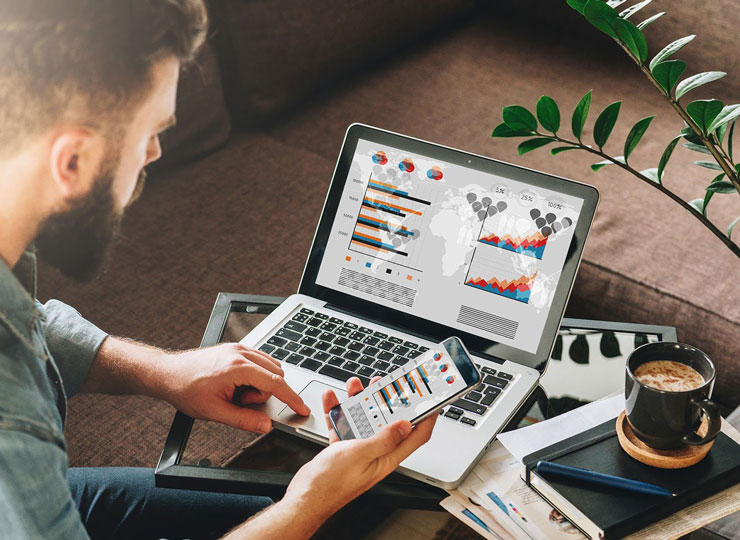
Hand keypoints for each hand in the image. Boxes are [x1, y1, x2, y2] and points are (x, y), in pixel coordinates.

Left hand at [158, 343, 309, 432]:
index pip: (275, 383)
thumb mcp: (214, 412)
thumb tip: (266, 425)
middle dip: (264, 393)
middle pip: (275, 375)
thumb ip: (244, 420)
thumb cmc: (186, 390)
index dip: (292, 398)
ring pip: (270, 367)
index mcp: (237, 368)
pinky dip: (257, 375)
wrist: (167, 373)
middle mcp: (241, 353)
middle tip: (240, 401)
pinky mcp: (236, 348)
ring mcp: (239, 348)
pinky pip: (260, 360)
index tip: (302, 408)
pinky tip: (237, 384)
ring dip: (260, 384)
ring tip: (235, 393)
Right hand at [282, 376, 435, 520]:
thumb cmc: (332, 484)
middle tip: (383, 384)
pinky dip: (338, 410)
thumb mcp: (361, 455)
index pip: (415, 436)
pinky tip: (332, 400)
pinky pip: (344, 423)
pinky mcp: (342, 447)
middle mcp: (376, 452)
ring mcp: (358, 449)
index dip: (426, 418)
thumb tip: (405, 425)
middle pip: (388, 421)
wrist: (305, 497)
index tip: (429, 400)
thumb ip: (384, 439)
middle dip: (387, 400)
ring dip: (359, 401)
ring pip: (364, 419)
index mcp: (387, 457)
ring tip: (354, 386)